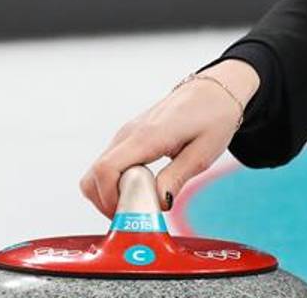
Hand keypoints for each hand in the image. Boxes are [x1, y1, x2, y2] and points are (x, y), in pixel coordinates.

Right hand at [78, 60, 259, 218]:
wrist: (212, 91)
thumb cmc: (212, 117)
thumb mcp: (203, 153)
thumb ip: (176, 178)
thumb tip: (159, 203)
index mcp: (147, 136)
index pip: (106, 170)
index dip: (110, 200)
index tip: (132, 215)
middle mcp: (129, 134)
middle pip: (94, 175)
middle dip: (108, 203)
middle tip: (137, 215)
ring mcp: (125, 135)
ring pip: (97, 172)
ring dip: (111, 195)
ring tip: (142, 203)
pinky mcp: (128, 138)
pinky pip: (109, 166)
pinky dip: (116, 184)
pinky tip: (141, 189)